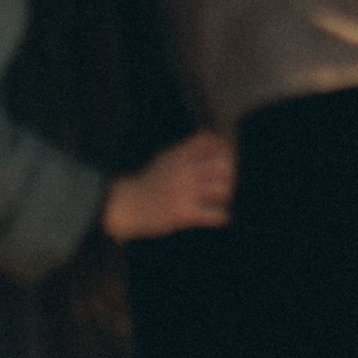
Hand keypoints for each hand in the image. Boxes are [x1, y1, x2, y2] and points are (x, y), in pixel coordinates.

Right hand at [103, 130, 235, 241]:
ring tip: (220, 200)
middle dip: (229, 174)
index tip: (227, 157)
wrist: (128, 204)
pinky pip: (214, 215)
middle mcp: (184, 170)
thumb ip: (187, 150)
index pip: (211, 140)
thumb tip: (213, 142)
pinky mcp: (184, 214)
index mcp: (180, 154)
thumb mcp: (165, 158)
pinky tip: (219, 217)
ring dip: (226, 195)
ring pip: (223, 189)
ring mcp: (185, 192)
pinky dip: (221, 216)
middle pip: (223, 164)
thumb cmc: (149, 182)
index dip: (224, 147)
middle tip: (226, 182)